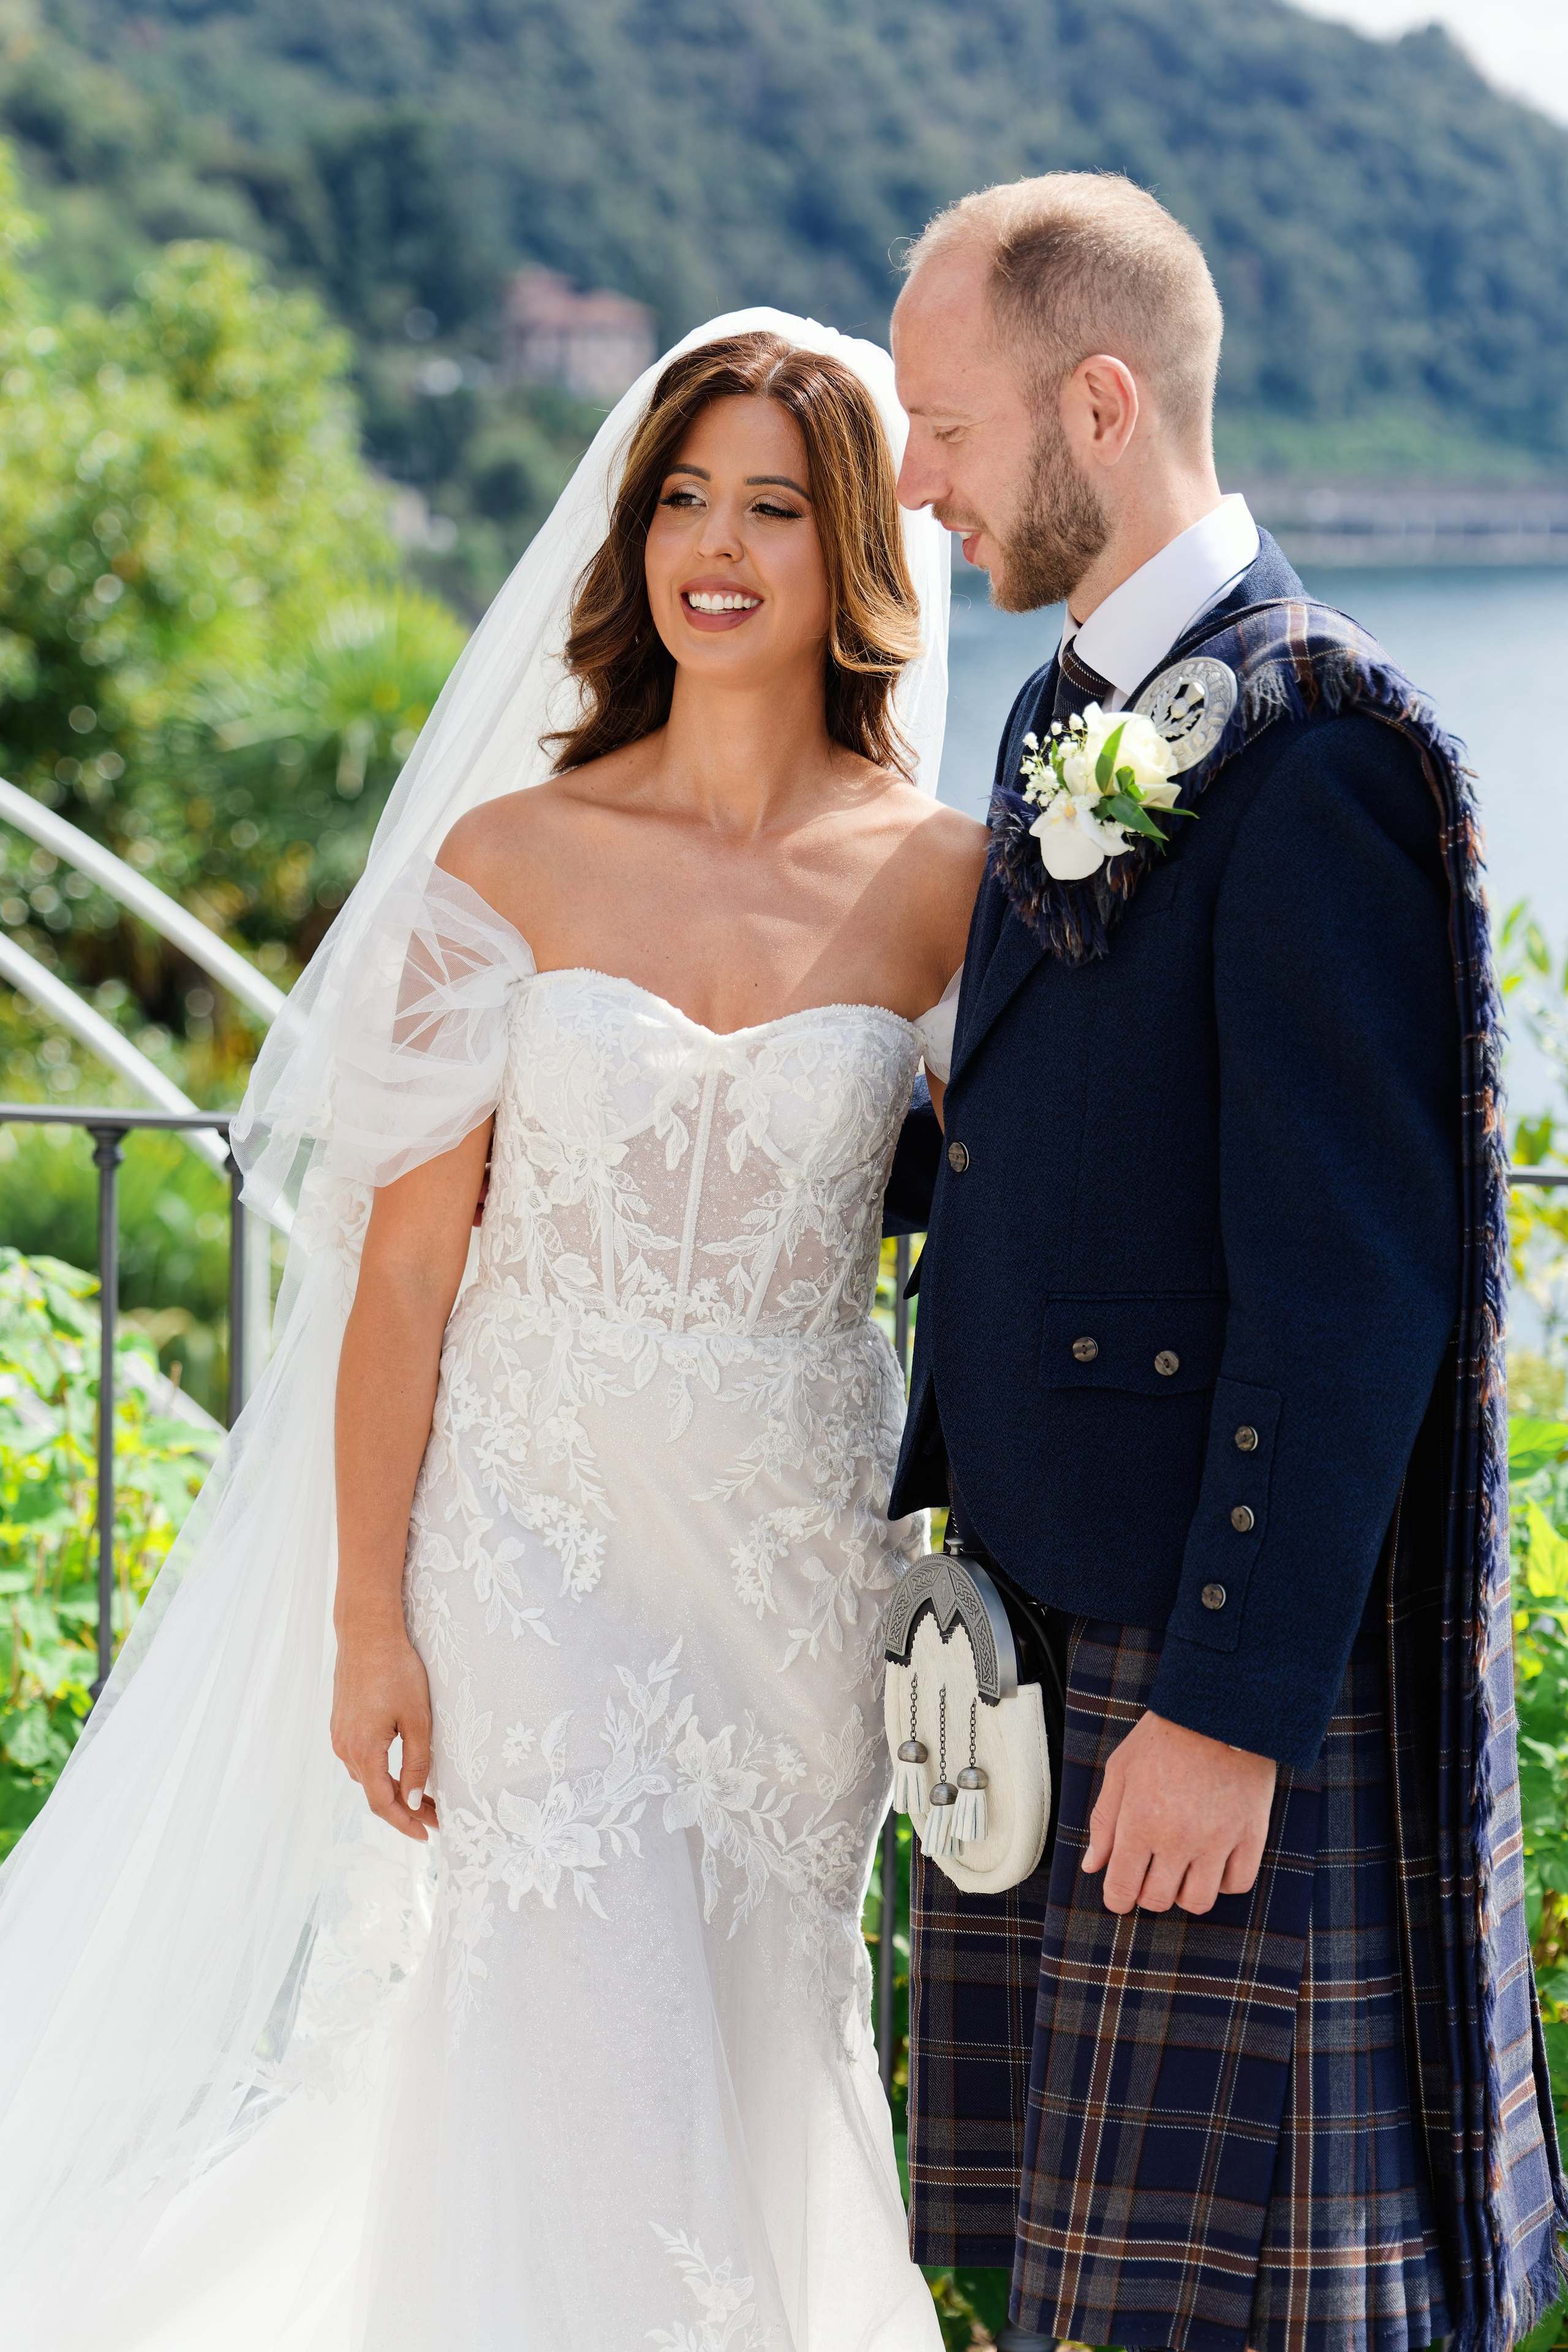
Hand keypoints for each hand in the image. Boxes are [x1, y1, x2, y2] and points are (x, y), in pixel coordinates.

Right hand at [331, 1617, 436, 1842]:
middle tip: (435, 1817)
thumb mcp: (417, 1719)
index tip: (427, 1835)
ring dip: (392, 1791)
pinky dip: (380, 1772)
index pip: (383, 1804)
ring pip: (366, 1778)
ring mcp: (339, 1736)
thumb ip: (416, 1763)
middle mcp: (345, 1749)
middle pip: (374, 1794)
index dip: (405, 1824)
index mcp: (363, 1751)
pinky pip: (360, 1760)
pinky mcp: (341, 1724)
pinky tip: (399, 1770)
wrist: (367, 1634)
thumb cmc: (396, 1671)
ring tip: (423, 1797)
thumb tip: (414, 1800)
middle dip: (404, 1810)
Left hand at [1081, 1709, 1275, 1914]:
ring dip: (1183, 1892)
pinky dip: (1222, 1880)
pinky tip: (1211, 1860)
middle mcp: (1179, 1838)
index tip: (1119, 1895)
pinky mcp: (1251, 1834)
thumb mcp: (1121, 1771)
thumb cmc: (1164, 1737)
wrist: (1218, 1710)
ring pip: (1198, 1901)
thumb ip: (1104, 1822)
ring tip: (1180, 1867)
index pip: (1122, 1887)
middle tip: (1149, 1873)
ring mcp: (1218, 1840)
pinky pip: (1237, 1883)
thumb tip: (1093, 1865)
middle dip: (1146, 1894)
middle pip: (1158, 1900)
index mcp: (1140, 1822)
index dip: (1116, 1898)